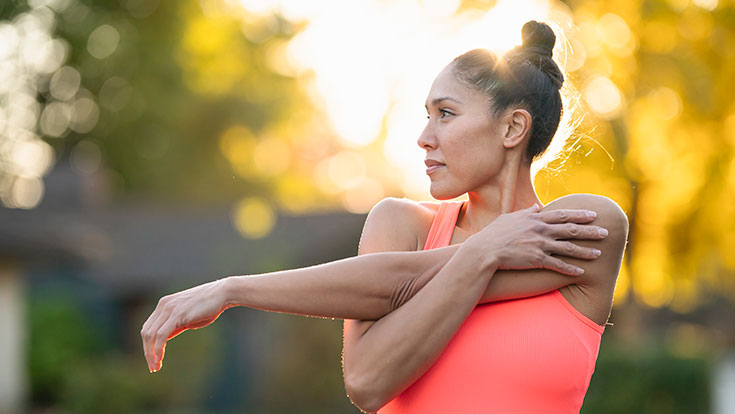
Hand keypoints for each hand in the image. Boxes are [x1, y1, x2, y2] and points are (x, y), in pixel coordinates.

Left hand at [140, 278, 231, 372]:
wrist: (222, 293)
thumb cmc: (209, 306)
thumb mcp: (188, 317)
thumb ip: (175, 326)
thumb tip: (164, 338)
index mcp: (164, 305)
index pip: (148, 327)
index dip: (148, 345)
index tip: (153, 358)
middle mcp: (163, 306)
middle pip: (146, 333)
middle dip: (147, 352)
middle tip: (153, 368)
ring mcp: (169, 309)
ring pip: (151, 335)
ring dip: (151, 354)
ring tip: (156, 367)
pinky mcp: (177, 315)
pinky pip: (161, 335)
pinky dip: (158, 349)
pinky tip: (160, 359)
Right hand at [465, 204, 607, 275]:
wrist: (484, 250)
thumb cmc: (494, 234)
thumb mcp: (509, 218)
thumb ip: (526, 213)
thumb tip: (536, 208)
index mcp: (535, 219)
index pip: (562, 215)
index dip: (579, 214)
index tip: (593, 214)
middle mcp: (540, 230)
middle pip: (571, 230)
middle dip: (590, 231)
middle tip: (606, 232)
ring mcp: (540, 245)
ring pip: (568, 248)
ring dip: (585, 251)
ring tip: (600, 253)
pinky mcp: (536, 260)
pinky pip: (558, 265)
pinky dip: (570, 269)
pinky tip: (582, 272)